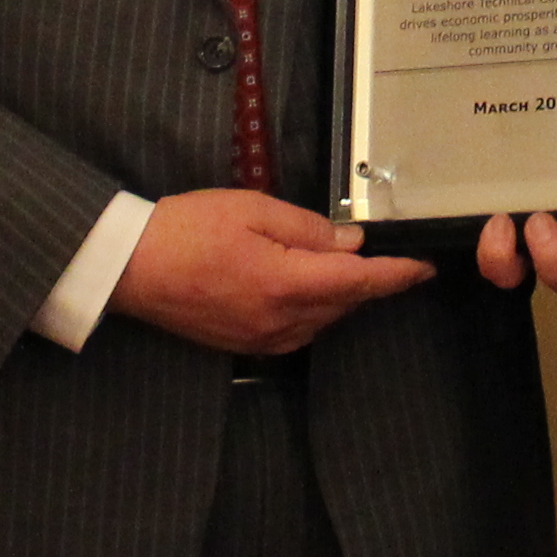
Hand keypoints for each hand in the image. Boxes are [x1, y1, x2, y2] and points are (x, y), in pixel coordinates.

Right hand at [118, 189, 434, 356]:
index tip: (427, 266)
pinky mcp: (246, 345)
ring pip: (323, 319)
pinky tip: (308, 287)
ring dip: (340, 295)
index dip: (398, 275)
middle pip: (345, 303)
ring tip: (348, 266)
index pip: (360, 283)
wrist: (129, 267)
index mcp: (287, 285)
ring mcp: (264, 340)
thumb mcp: (253, 210)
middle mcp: (282, 322)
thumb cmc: (188, 228)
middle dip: (369, 280)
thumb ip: (309, 229)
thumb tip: (353, 242)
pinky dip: (314, 309)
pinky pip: (298, 330)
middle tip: (390, 254)